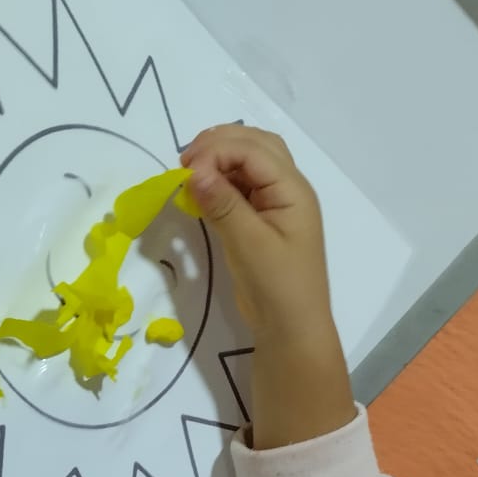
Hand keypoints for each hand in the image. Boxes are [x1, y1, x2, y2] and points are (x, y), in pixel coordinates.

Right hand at [181, 126, 332, 341]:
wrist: (291, 330)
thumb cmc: (276, 287)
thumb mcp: (249, 244)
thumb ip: (223, 203)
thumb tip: (192, 171)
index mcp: (293, 190)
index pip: (253, 149)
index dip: (217, 151)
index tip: (184, 172)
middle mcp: (288, 189)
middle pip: (255, 145)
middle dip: (218, 146)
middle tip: (184, 164)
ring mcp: (277, 204)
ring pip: (249, 163)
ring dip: (219, 161)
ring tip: (190, 175)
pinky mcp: (264, 221)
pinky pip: (243, 187)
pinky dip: (221, 183)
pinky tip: (202, 193)